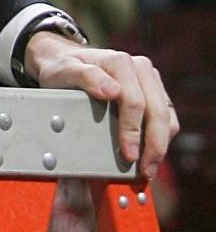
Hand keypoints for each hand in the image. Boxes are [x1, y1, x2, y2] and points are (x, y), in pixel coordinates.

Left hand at [24, 32, 178, 177]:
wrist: (64, 60)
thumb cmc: (64, 67)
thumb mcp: (66, 70)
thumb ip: (86, 76)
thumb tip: (112, 91)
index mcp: (121, 62)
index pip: (134, 102)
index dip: (133, 131)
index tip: (128, 154)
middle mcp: (140, 68)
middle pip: (158, 111)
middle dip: (154, 145)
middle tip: (144, 170)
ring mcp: (149, 80)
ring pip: (167, 117)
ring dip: (161, 145)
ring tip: (147, 168)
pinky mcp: (154, 93)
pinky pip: (167, 119)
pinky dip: (162, 139)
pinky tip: (149, 155)